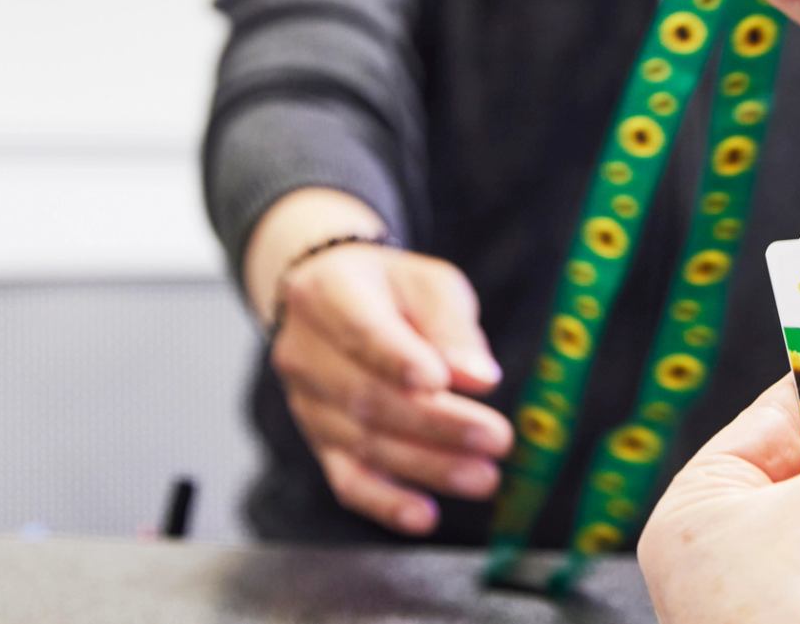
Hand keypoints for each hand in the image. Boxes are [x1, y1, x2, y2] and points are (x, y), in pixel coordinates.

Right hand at [244, 189, 513, 534]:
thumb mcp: (428, 283)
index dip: (397, 360)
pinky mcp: (318, 442)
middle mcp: (303, 351)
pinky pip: (347, 480)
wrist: (334, 301)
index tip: (441, 382)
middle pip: (367, 396)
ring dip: (428, 466)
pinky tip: (425, 516)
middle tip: (496, 439)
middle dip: (436, 424)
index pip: (360, 330)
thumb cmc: (392, 289)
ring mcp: (305, 402)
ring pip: (363, 442)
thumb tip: (480, 378)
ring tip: (484, 478)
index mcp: (328, 293)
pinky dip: (386, 503)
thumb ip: (452, 327)